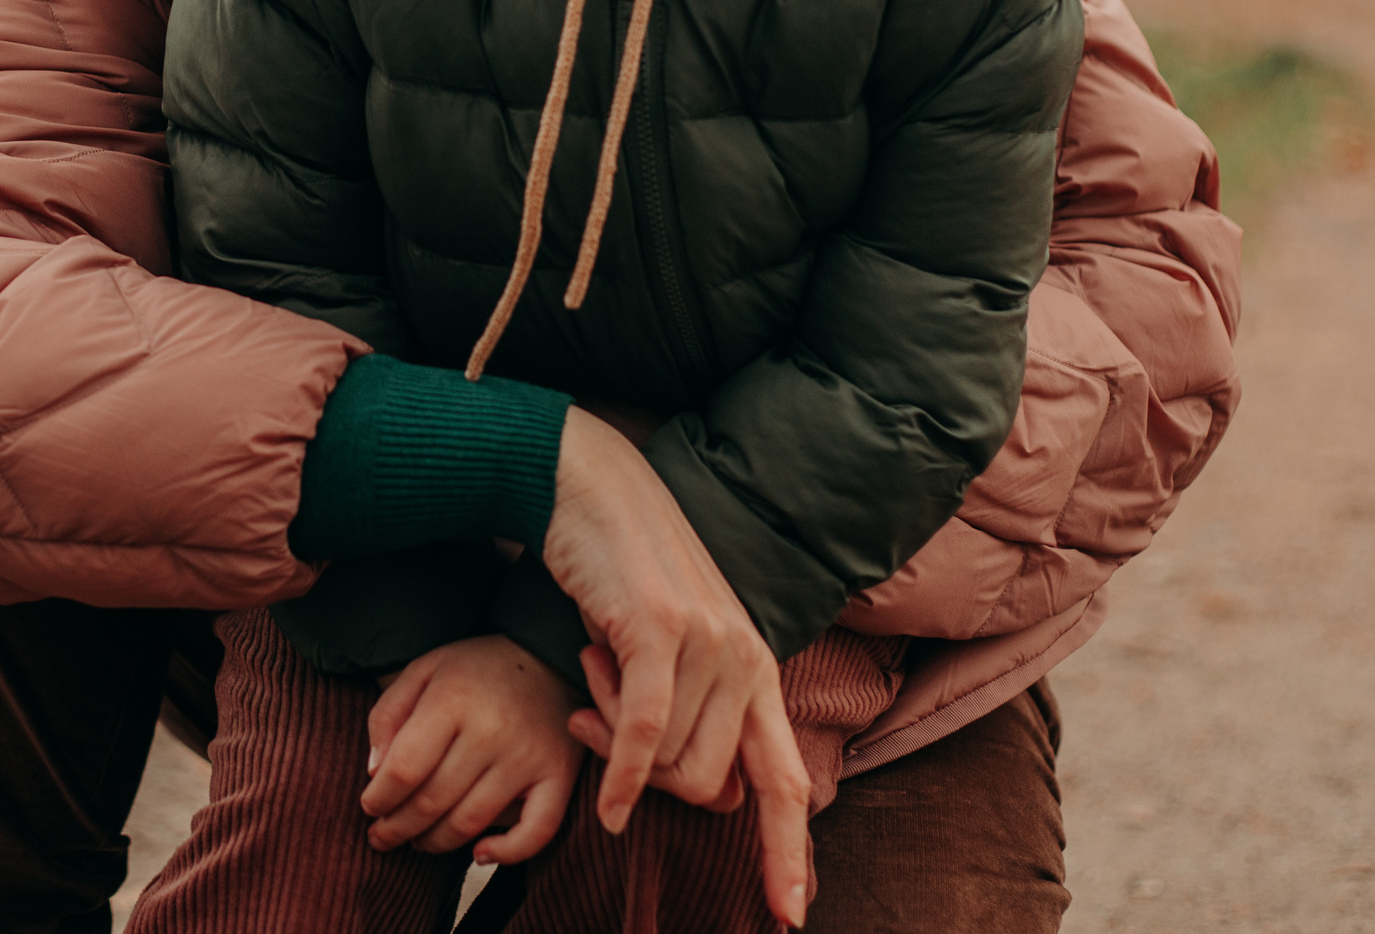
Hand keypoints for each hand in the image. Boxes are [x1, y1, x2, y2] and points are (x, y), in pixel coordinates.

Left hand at [361, 635, 582, 864]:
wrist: (546, 654)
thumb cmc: (475, 668)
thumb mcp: (422, 670)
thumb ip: (388, 715)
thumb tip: (374, 774)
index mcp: (452, 699)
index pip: (404, 769)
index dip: (379, 799)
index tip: (369, 808)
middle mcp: (491, 731)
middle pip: (433, 801)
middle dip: (398, 828)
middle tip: (382, 837)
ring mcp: (528, 757)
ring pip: (471, 823)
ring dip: (435, 843)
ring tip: (417, 842)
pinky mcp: (559, 775)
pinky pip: (536, 831)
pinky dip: (507, 853)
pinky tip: (479, 855)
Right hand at [540, 408, 814, 927]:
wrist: (586, 483)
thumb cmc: (618, 569)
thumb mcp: (666, 645)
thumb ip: (690, 710)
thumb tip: (703, 792)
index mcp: (753, 667)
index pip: (786, 778)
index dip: (788, 850)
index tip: (788, 913)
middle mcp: (743, 658)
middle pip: (709, 783)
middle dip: (652, 783)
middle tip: (598, 718)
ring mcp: (707, 643)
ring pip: (672, 760)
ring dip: (618, 748)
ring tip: (590, 677)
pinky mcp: (659, 630)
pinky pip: (645, 732)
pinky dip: (623, 777)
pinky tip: (607, 808)